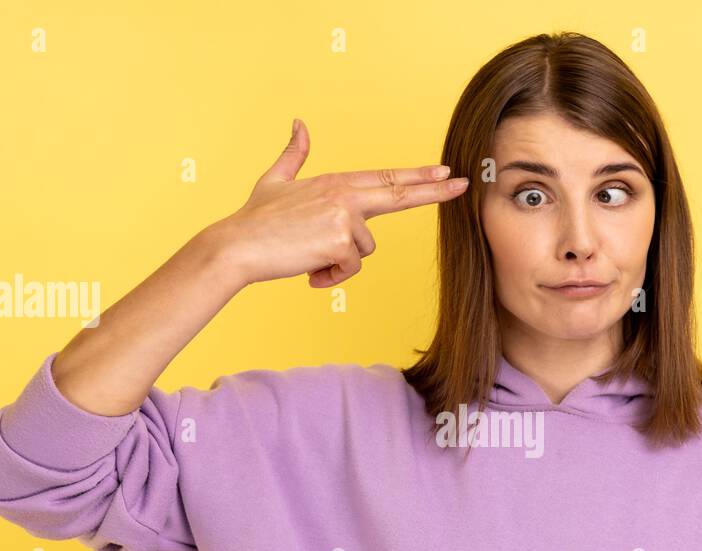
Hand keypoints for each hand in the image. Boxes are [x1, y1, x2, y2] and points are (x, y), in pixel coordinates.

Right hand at [211, 118, 468, 287]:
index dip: (417, 176)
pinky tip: (308, 270)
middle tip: (464, 184)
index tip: (445, 171)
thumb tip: (298, 123)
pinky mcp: (342, 241)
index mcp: (336, 183)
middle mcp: (345, 195)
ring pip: (363, 251)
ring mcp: (346, 216)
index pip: (386, 178)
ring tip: (308, 257)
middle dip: (435, 190)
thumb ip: (293, 154)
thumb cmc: (254, 219)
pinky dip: (329, 277)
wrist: (237, 246)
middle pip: (399, 194)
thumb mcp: (275, 181)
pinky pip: (349, 269)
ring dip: (338, 263)